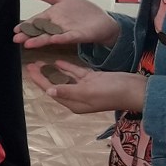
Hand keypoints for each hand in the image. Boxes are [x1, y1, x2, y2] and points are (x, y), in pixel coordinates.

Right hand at [16, 0, 119, 47]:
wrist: (101, 20)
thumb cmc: (81, 10)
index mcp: (51, 17)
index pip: (35, 21)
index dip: (25, 26)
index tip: (15, 30)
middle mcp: (56, 26)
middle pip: (40, 31)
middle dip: (28, 35)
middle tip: (16, 39)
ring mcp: (66, 32)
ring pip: (50, 36)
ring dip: (39, 40)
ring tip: (28, 44)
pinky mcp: (78, 35)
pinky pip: (68, 37)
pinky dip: (60, 38)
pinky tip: (53, 40)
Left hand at [25, 60, 145, 114]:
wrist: (136, 90)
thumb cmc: (112, 92)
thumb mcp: (88, 92)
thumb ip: (68, 90)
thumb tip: (49, 90)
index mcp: (74, 103)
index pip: (51, 91)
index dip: (39, 80)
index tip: (28, 69)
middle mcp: (78, 97)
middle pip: (55, 85)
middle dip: (43, 76)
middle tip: (31, 64)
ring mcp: (86, 88)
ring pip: (65, 79)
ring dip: (53, 71)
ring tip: (41, 62)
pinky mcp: (94, 80)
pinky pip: (76, 74)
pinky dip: (68, 68)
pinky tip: (58, 62)